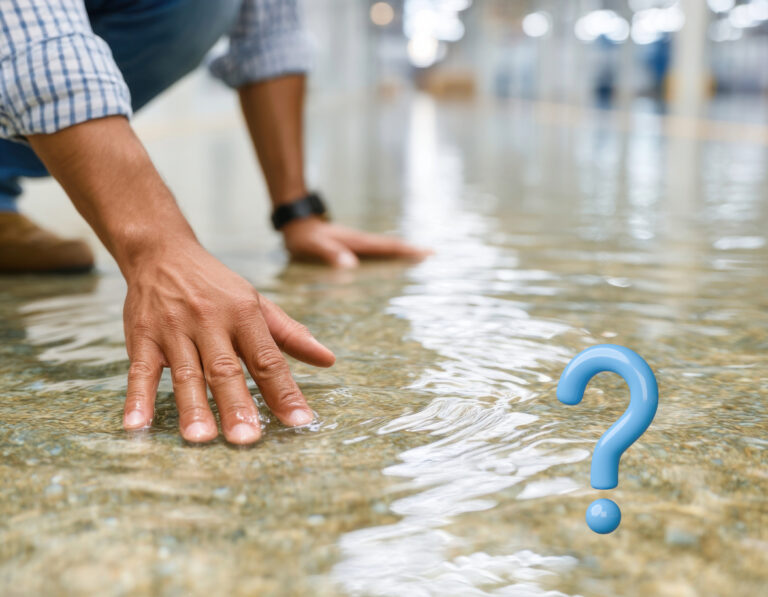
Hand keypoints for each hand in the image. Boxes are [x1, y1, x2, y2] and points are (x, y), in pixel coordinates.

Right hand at [122, 241, 334, 443]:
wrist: (163, 253)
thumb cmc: (217, 287)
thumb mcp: (257, 302)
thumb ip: (290, 334)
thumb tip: (328, 359)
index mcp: (244, 314)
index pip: (268, 359)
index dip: (284, 391)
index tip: (299, 421)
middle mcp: (210, 321)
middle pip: (226, 369)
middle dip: (236, 405)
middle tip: (247, 439)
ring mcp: (174, 330)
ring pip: (186, 373)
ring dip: (192, 407)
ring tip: (201, 438)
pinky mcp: (142, 337)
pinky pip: (140, 371)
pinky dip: (137, 398)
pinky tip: (137, 425)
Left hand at [281, 216, 431, 267]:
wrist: (297, 224)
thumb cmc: (303, 238)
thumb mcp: (313, 247)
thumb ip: (330, 254)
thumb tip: (351, 266)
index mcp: (357, 242)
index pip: (387, 246)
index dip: (406, 250)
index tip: (427, 252)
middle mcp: (361, 241)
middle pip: (392, 245)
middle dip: (411, 250)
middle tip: (432, 255)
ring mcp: (359, 243)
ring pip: (386, 247)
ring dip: (403, 252)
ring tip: (420, 258)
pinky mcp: (354, 246)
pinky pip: (377, 250)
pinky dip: (390, 254)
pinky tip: (392, 261)